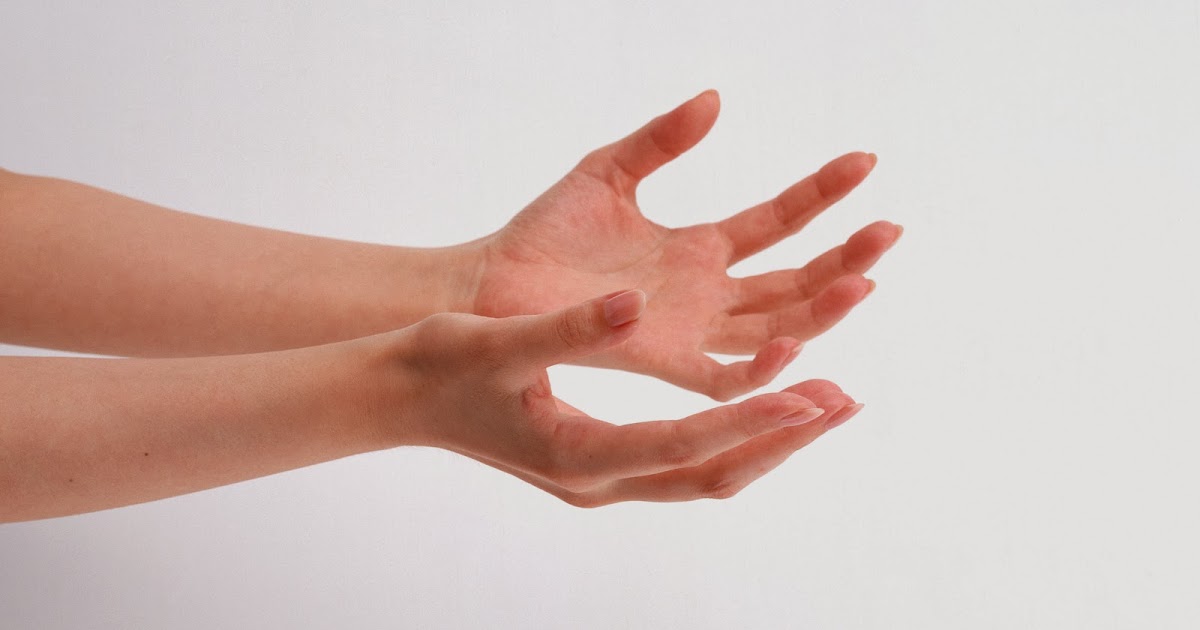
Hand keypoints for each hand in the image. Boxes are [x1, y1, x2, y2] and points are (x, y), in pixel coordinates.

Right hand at [375, 290, 862, 505]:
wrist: (400, 396)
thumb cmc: (439, 366)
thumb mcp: (495, 341)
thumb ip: (564, 329)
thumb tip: (628, 305)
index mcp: (576, 456)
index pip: (682, 446)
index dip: (749, 421)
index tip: (809, 394)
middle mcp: (598, 480)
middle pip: (713, 474)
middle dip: (781, 440)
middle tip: (843, 400)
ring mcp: (603, 477)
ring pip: (708, 472)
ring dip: (768, 439)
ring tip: (827, 400)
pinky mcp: (604, 460)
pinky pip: (689, 455)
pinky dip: (735, 429)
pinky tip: (764, 396)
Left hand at [471, 91, 900, 400]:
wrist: (490, 285)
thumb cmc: (542, 235)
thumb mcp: (607, 171)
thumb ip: (660, 140)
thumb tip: (717, 99)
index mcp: (696, 250)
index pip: (776, 222)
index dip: (821, 195)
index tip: (865, 161)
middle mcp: (704, 296)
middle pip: (792, 281)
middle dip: (842, 257)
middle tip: (890, 230)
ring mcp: (689, 332)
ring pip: (775, 327)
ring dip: (822, 308)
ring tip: (866, 277)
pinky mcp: (662, 363)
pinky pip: (725, 374)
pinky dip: (764, 365)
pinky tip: (796, 337)